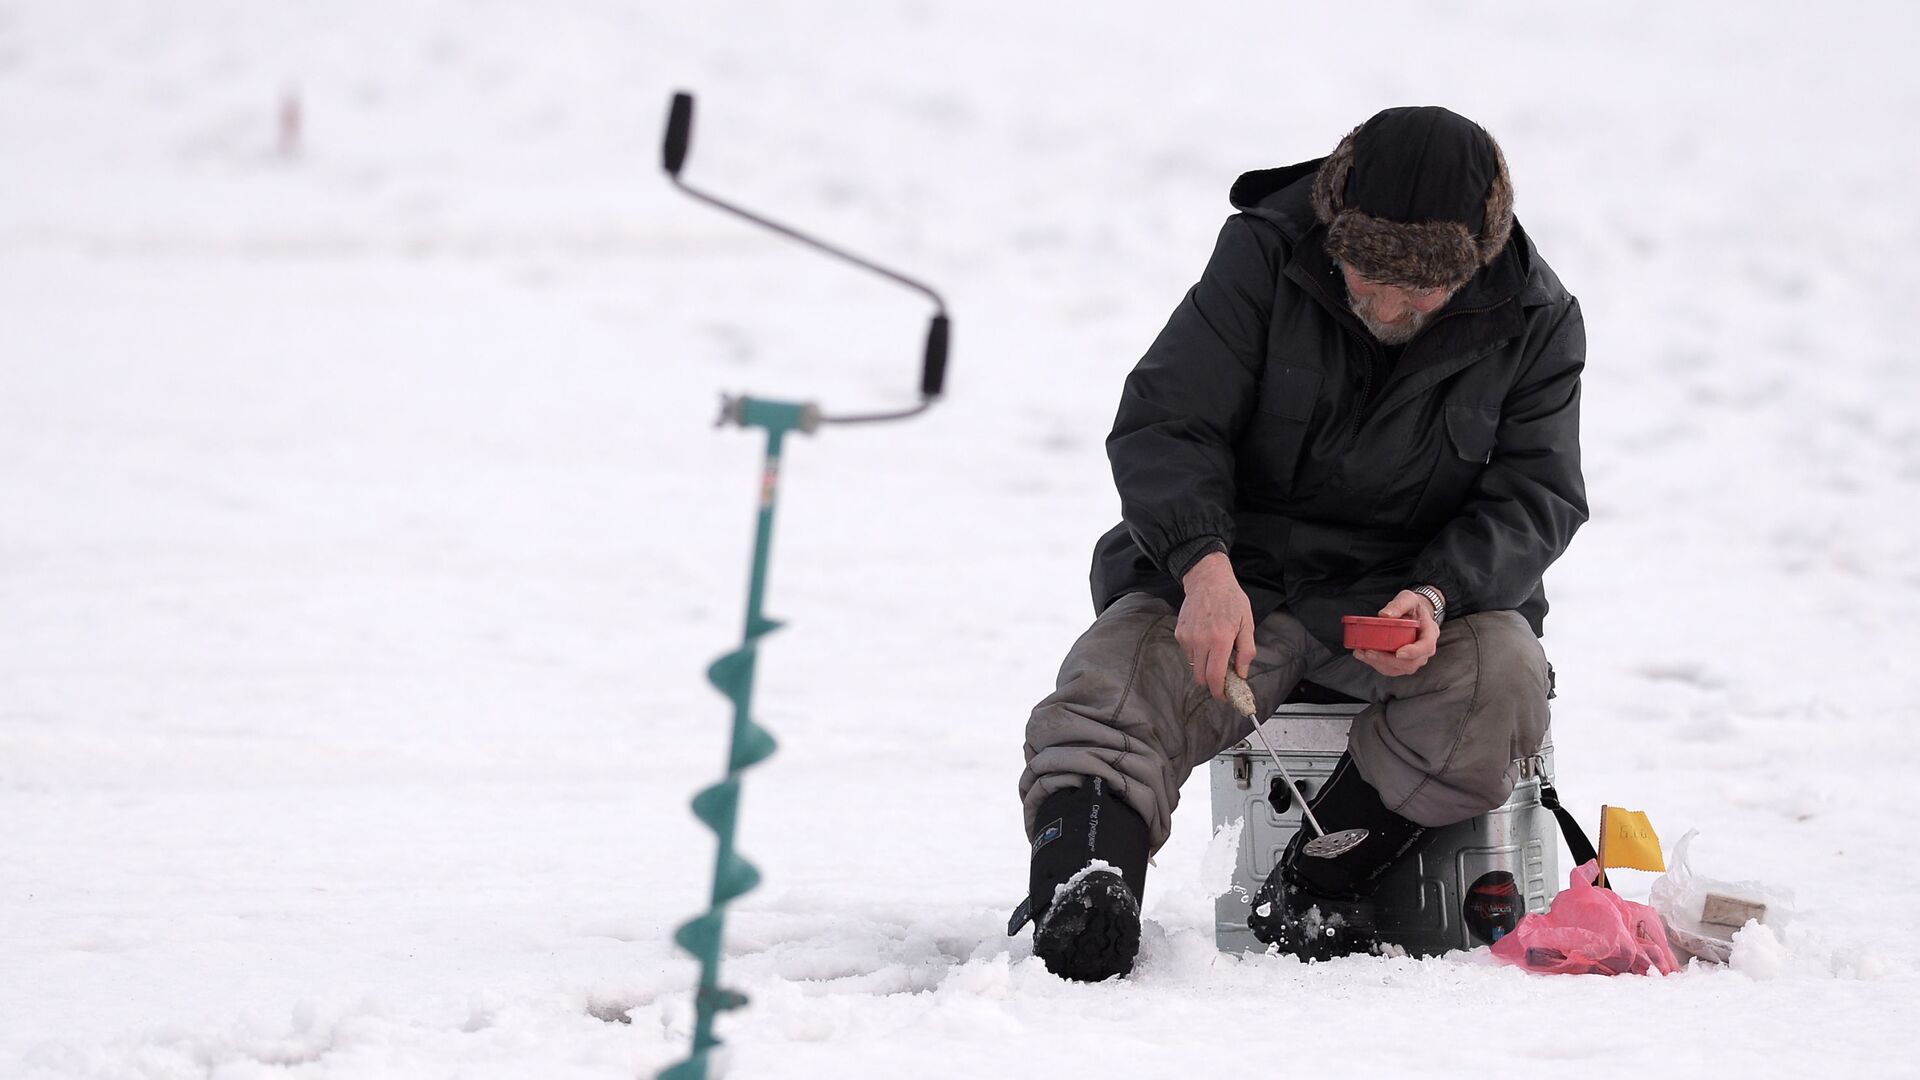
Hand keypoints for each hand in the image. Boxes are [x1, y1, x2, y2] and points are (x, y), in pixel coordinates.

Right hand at [1176, 551, 1255, 700]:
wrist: (1207, 580)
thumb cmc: (1231, 600)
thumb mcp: (1247, 624)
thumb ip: (1246, 652)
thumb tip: (1241, 673)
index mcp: (1220, 640)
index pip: (1215, 677)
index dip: (1219, 692)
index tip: (1224, 696)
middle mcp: (1201, 641)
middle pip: (1201, 677)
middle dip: (1212, 683)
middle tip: (1223, 679)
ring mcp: (1187, 637)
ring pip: (1194, 666)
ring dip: (1205, 666)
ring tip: (1216, 650)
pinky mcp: (1180, 633)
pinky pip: (1188, 653)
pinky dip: (1198, 652)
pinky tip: (1206, 637)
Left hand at [1352, 589, 1440, 677]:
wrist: (1415, 615)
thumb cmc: (1413, 608)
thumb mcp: (1408, 599)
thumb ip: (1399, 605)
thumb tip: (1384, 615)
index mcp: (1430, 634)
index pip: (1425, 647)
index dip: (1413, 652)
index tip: (1398, 653)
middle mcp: (1424, 651)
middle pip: (1410, 663)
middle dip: (1387, 660)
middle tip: (1369, 652)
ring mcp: (1414, 660)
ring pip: (1398, 669)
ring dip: (1378, 663)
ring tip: (1361, 653)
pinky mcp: (1403, 664)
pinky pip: (1390, 669)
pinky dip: (1375, 664)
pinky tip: (1362, 655)